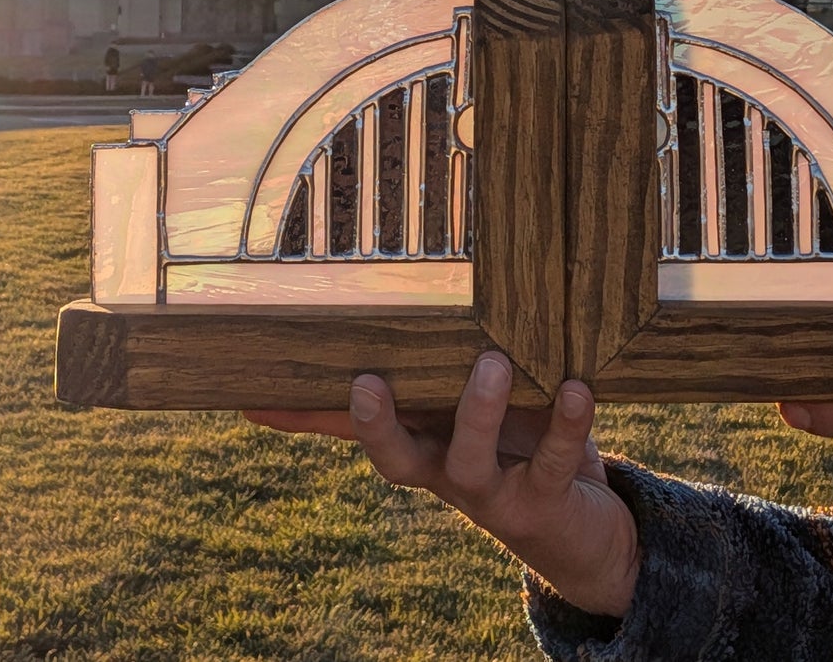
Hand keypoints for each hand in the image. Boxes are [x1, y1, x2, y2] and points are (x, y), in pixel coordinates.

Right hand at [245, 353, 640, 618]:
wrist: (582, 528)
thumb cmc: (521, 444)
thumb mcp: (478, 405)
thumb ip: (451, 366)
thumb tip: (416, 304)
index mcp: (422, 442)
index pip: (350, 428)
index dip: (301, 416)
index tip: (250, 398)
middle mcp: (444, 470)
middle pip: (396, 459)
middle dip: (376, 426)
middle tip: (365, 382)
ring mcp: (491, 491)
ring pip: (470, 459)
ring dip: (479, 411)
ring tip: (492, 363)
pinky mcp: (544, 499)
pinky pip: (552, 460)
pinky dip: (565, 423)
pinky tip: (576, 388)